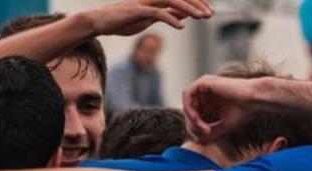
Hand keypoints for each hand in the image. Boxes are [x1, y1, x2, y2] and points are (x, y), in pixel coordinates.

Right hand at [85, 0, 212, 35]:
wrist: (101, 22)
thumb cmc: (124, 21)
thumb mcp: (150, 19)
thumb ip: (167, 15)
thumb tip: (184, 15)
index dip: (197, 1)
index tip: (209, 12)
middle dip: (198, 4)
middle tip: (210, 15)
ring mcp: (145, 2)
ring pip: (172, 1)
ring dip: (189, 9)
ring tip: (201, 17)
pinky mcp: (138, 11)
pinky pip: (157, 13)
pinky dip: (171, 18)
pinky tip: (181, 26)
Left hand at [183, 75, 262, 142]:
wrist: (254, 100)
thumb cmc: (243, 112)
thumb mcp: (223, 126)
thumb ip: (210, 133)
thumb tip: (198, 142)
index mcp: (209, 102)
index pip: (193, 115)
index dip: (194, 128)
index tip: (204, 137)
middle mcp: (205, 93)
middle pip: (188, 110)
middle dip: (192, 125)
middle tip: (203, 134)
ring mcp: (204, 86)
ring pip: (186, 103)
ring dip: (190, 118)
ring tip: (201, 128)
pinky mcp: (204, 82)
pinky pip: (187, 95)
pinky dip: (189, 109)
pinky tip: (197, 119)